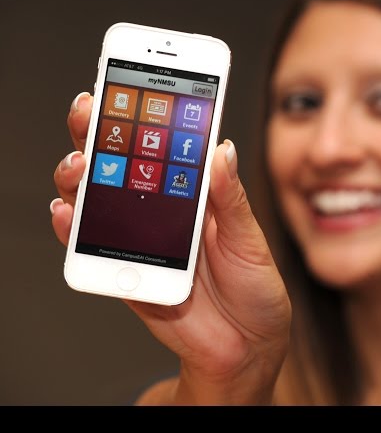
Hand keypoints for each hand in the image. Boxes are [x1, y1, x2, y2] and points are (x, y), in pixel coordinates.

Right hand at [51, 92, 290, 403]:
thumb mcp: (251, 240)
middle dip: (102, 138)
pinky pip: (96, 248)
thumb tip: (221, 149)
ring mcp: (146, 241)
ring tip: (78, 165)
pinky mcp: (131, 272)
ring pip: (103, 201)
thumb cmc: (257, 290)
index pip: (169, 151)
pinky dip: (74, 230)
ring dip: (83, 179)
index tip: (131, 91)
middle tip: (89, 112)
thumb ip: (231, 200)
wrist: (247, 347)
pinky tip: (66, 213)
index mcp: (201, 199)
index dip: (149, 121)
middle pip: (126, 168)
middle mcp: (169, 214)